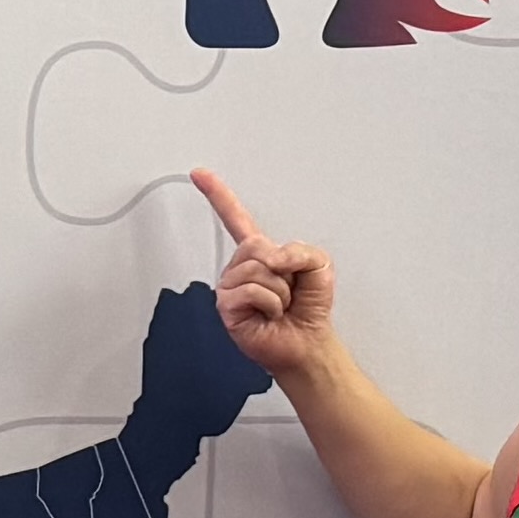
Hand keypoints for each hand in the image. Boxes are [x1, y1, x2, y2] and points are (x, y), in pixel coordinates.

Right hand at [194, 170, 341, 385]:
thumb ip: (299, 249)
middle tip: (286, 290)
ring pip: (255, 270)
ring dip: (279, 290)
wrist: (307, 342)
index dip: (218, 195)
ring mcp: (231, 287)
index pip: (236, 219)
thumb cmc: (310, 308)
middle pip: (254, 246)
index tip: (200, 174)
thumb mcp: (319, 265)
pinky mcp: (227, 307)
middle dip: (282, 268)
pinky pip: (250, 291)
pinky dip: (270, 303)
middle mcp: (241, 268)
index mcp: (260, 254)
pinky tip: (268, 314)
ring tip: (278, 305)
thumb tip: (271, 257)